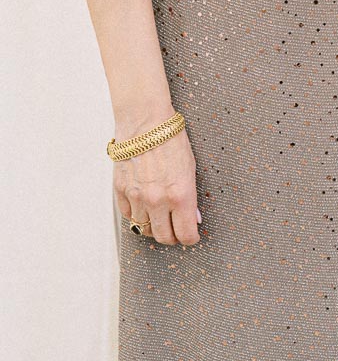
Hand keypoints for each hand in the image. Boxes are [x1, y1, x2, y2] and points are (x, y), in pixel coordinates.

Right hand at [113, 109, 201, 246]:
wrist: (145, 122)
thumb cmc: (171, 139)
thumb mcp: (191, 168)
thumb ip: (191, 196)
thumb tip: (193, 217)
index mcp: (180, 195)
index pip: (186, 234)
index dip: (191, 238)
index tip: (192, 236)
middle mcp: (157, 201)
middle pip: (164, 237)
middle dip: (173, 237)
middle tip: (177, 230)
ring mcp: (137, 197)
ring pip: (144, 229)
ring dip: (153, 227)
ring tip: (160, 218)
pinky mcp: (121, 191)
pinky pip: (128, 216)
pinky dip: (137, 215)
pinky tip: (144, 207)